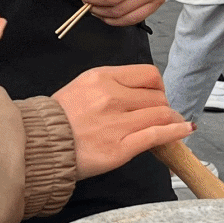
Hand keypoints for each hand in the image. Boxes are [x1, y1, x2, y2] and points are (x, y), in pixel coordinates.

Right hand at [52, 64, 192, 177]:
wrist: (39, 146)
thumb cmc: (59, 119)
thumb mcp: (83, 86)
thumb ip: (113, 85)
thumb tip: (143, 93)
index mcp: (102, 77)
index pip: (148, 75)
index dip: (158, 87)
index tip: (156, 96)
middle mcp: (111, 96)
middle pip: (157, 96)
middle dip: (164, 106)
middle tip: (160, 115)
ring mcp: (116, 123)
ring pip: (161, 114)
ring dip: (172, 119)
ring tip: (174, 124)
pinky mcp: (120, 148)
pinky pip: (158, 135)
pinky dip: (176, 131)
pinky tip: (185, 130)